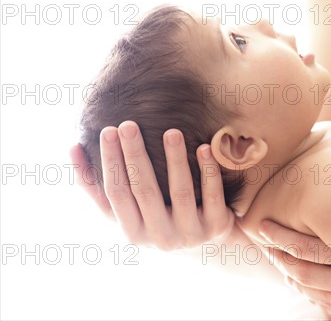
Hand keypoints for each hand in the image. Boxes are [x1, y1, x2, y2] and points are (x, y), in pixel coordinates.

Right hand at [69, 121, 234, 248]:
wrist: (207, 247)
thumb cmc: (157, 219)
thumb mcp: (128, 212)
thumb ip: (98, 187)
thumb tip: (73, 148)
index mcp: (132, 233)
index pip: (116, 194)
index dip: (110, 163)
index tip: (107, 130)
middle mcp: (160, 237)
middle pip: (145, 191)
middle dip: (135, 155)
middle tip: (128, 124)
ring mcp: (190, 233)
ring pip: (180, 192)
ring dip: (175, 159)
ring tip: (171, 131)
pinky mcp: (216, 226)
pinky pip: (213, 195)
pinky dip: (208, 171)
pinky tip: (203, 147)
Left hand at [259, 159, 330, 319]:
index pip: (308, 248)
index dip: (280, 238)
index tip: (261, 226)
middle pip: (306, 275)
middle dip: (280, 258)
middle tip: (263, 243)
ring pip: (318, 299)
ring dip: (296, 281)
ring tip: (280, 264)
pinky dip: (319, 302)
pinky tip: (311, 288)